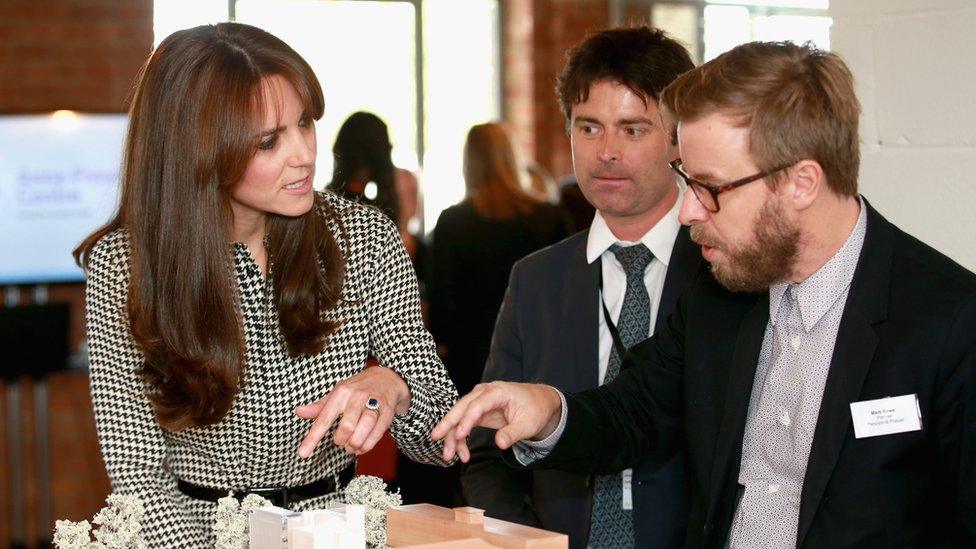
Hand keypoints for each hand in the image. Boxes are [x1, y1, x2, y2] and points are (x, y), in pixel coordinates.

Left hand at [295, 365, 410, 457]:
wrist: (387, 378)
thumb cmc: (357, 388)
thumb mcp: (337, 393)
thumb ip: (319, 407)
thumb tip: (299, 412)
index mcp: (341, 393)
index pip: (324, 418)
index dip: (313, 438)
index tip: (303, 454)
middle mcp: (357, 396)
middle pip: (346, 427)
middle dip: (341, 440)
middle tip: (341, 442)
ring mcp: (374, 402)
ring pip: (364, 428)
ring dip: (355, 444)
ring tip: (351, 447)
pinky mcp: (387, 411)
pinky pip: (378, 432)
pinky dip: (368, 444)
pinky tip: (362, 447)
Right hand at [430, 381, 561, 462]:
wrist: (540, 402)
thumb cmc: (535, 409)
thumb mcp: (529, 423)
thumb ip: (513, 433)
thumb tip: (499, 443)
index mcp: (497, 391)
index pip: (477, 405)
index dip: (466, 420)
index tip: (460, 435)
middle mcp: (484, 393)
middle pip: (461, 407)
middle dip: (448, 424)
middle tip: (436, 439)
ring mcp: (479, 401)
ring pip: (459, 417)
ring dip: (452, 436)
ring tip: (449, 455)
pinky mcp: (478, 411)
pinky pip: (464, 424)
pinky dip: (461, 438)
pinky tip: (462, 453)